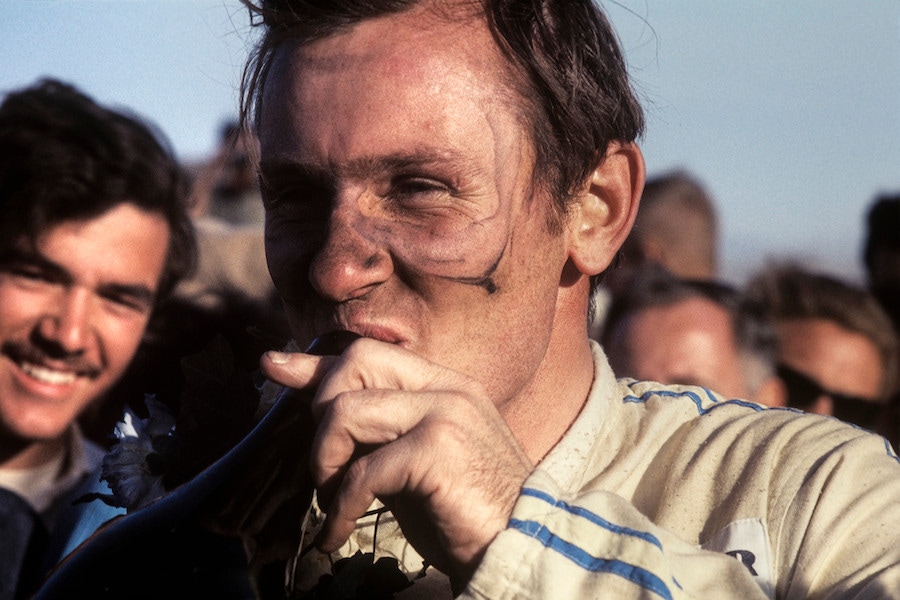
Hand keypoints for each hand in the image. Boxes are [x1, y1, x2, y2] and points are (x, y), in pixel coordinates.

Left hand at [261, 338, 533, 588]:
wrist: (522, 551)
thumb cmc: (466, 513)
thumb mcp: (413, 463)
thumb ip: (376, 434)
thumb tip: (324, 419)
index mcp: (445, 386)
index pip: (369, 354)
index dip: (316, 362)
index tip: (275, 366)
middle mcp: (447, 389)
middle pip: (354, 364)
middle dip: (322, 414)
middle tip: (326, 467)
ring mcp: (446, 415)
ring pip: (347, 412)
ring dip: (325, 461)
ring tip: (332, 498)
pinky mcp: (438, 451)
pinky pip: (362, 470)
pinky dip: (339, 506)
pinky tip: (339, 532)